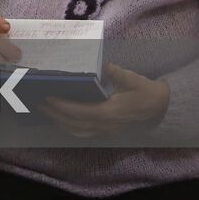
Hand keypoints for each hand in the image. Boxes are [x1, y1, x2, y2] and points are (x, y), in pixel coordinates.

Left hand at [40, 64, 169, 137]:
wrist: (160, 108)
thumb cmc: (145, 92)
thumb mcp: (134, 80)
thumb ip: (119, 74)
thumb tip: (106, 66)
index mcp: (110, 112)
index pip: (82, 112)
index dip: (64, 106)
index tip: (49, 98)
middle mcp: (106, 125)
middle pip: (75, 123)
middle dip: (55, 114)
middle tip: (38, 103)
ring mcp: (106, 130)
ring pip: (78, 131)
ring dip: (60, 122)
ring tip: (45, 110)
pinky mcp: (106, 131)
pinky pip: (84, 133)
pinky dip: (70, 127)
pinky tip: (60, 119)